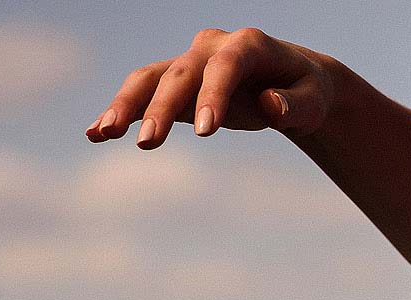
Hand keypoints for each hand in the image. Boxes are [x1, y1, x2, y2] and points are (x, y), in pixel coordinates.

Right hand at [85, 27, 337, 148]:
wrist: (295, 82)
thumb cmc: (309, 92)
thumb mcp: (315, 100)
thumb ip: (296, 104)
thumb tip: (270, 105)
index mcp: (249, 44)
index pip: (226, 67)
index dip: (213, 96)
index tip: (205, 132)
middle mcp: (212, 46)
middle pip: (180, 73)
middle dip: (161, 107)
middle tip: (148, 144)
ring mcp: (191, 61)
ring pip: (151, 78)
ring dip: (126, 105)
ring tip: (103, 133)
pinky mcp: (178, 82)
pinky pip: (145, 93)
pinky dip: (123, 112)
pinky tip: (95, 133)